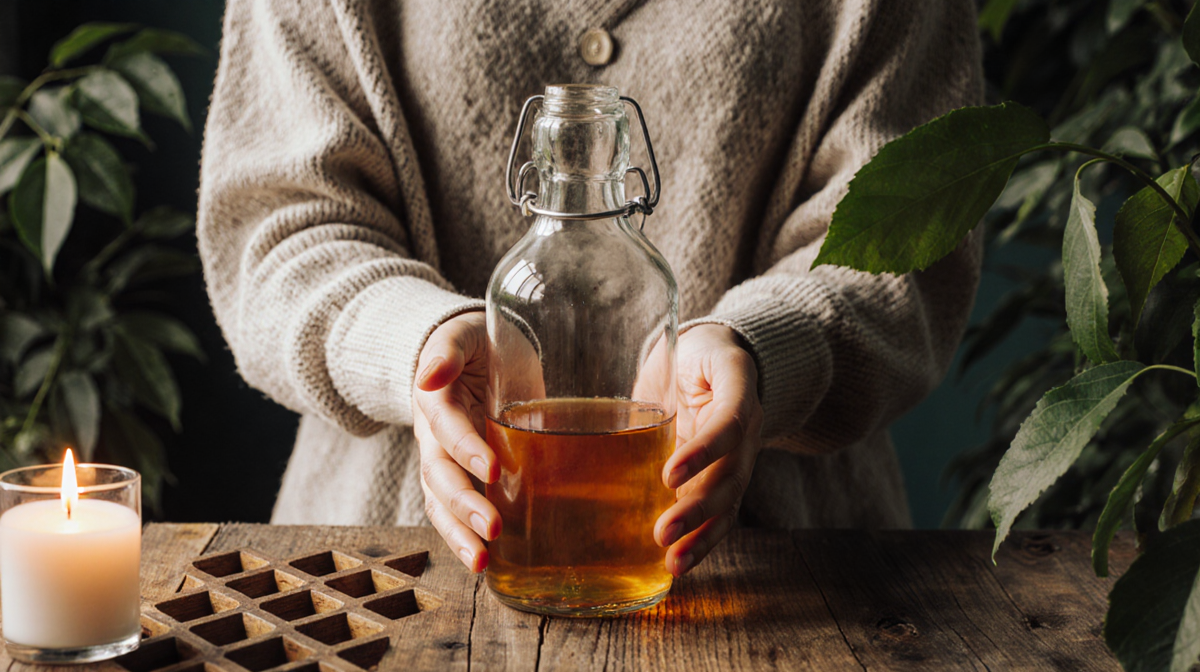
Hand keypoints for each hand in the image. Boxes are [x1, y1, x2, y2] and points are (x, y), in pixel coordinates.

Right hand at [413, 311, 498, 572]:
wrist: (474, 352)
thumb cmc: (476, 341)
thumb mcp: (463, 334)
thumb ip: (448, 350)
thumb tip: (428, 375)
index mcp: (434, 398)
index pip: (447, 427)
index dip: (466, 447)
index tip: (492, 467)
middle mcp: (432, 435)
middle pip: (440, 476)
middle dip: (464, 505)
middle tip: (492, 528)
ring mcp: (442, 459)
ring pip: (441, 503)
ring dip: (459, 534)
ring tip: (482, 563)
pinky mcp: (459, 476)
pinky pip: (454, 511)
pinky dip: (465, 538)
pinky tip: (486, 562)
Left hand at [653, 324, 762, 576]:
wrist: (723, 359)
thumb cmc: (695, 354)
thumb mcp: (682, 350)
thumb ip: (659, 371)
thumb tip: (600, 404)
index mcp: (738, 389)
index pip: (729, 424)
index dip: (703, 452)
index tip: (669, 475)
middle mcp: (748, 428)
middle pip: (731, 476)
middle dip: (698, 509)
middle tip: (663, 533)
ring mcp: (742, 457)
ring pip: (729, 502)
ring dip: (702, 536)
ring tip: (673, 563)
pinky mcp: (727, 478)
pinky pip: (721, 513)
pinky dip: (702, 541)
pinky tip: (678, 564)